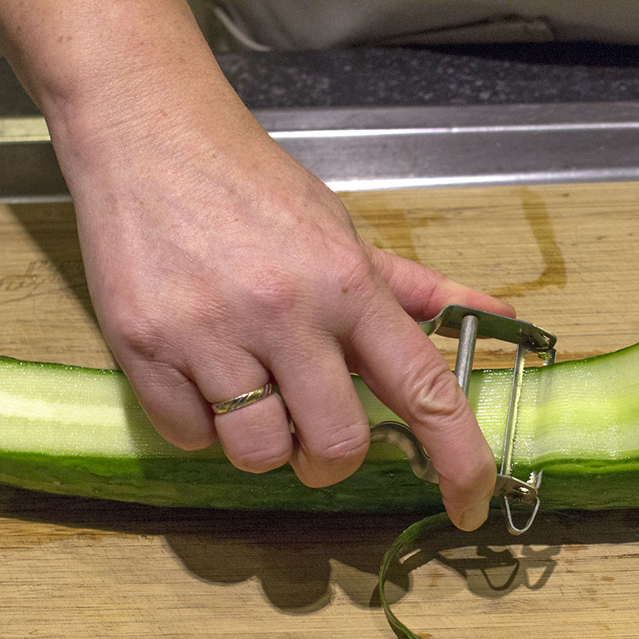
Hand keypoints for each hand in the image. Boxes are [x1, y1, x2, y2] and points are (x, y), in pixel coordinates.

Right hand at [57, 94, 513, 529]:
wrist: (148, 132)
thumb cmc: (255, 187)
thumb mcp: (345, 232)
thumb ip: (414, 290)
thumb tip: (495, 313)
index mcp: (347, 284)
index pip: (425, 390)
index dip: (458, 461)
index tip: (471, 506)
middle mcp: (286, 311)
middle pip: (335, 447)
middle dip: (330, 459)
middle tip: (315, 431)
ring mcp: (210, 331)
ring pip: (258, 454)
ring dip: (264, 444)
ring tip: (251, 390)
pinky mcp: (144, 346)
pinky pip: (190, 438)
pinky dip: (202, 424)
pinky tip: (201, 373)